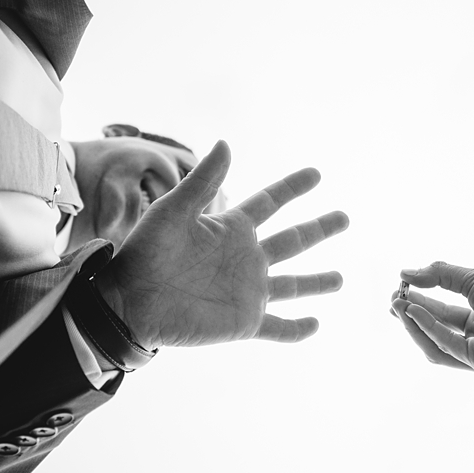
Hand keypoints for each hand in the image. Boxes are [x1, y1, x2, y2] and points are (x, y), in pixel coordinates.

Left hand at [95, 140, 348, 348]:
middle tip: (344, 218)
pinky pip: (278, 327)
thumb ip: (202, 181)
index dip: (293, 188)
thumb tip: (226, 142)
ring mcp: (248, 292)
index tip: (316, 174)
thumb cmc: (145, 253)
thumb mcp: (173, 211)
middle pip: (293, 241)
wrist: (128, 302)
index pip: (271, 203)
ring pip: (293, 286)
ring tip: (340, 280)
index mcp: (231, 229)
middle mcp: (246, 259)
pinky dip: (297, 329)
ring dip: (317, 282)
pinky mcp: (244, 322)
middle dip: (319, 229)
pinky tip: (316, 326)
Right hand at [389, 262, 473, 376]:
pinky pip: (448, 346)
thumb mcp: (473, 279)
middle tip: (393, 298)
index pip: (440, 316)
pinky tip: (415, 310)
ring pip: (435, 345)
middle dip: (411, 315)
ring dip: (414, 324)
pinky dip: (429, 328)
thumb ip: (439, 276)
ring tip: (399, 303)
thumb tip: (405, 272)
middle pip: (435, 332)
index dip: (418, 304)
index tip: (398, 290)